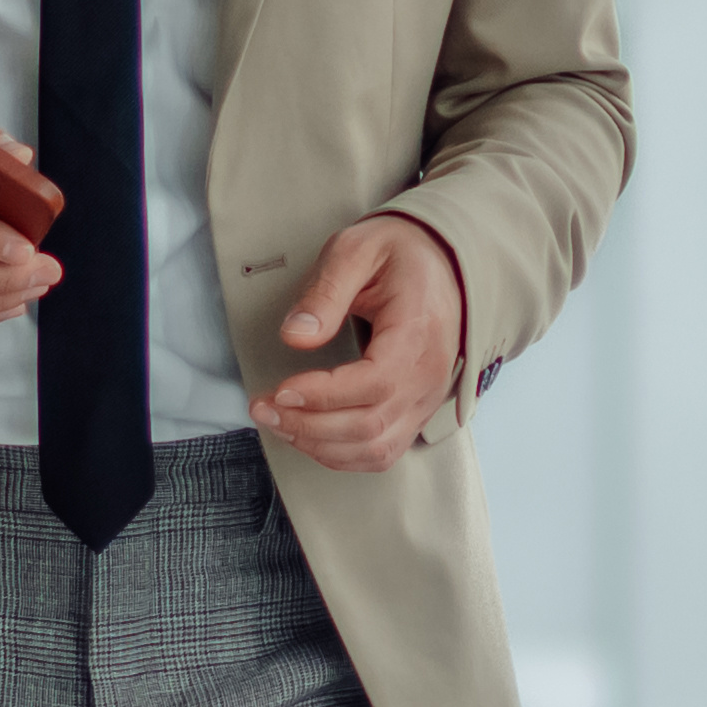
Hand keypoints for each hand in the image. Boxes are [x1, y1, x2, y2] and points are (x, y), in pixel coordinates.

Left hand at [246, 211, 468, 473]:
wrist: (443, 262)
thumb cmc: (400, 254)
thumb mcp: (357, 251)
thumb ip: (325, 292)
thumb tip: (295, 337)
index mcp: (418, 333)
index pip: (373, 383)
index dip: (321, 395)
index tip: (279, 391)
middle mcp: (429, 377)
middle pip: (370, 426)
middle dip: (307, 425)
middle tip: (264, 408)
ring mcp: (426, 399)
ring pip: (375, 450)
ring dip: (320, 446)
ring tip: (279, 423)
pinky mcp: (417, 411)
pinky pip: (383, 453)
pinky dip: (342, 455)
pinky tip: (309, 436)